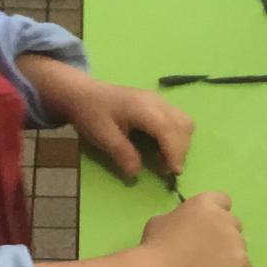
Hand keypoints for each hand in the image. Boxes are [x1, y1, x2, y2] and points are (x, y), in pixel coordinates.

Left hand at [27, 61, 195, 181]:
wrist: (82, 93)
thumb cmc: (91, 113)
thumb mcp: (102, 136)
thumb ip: (122, 153)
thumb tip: (136, 173)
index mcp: (143, 107)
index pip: (168, 129)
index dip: (175, 152)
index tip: (173, 173)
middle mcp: (156, 101)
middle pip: (183, 125)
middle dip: (180, 150)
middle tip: (165, 170)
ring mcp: (159, 100)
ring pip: (184, 121)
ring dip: (181, 142)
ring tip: (163, 159)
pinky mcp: (158, 103)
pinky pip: (178, 119)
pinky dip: (177, 136)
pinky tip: (161, 146)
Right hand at [142, 192, 250, 266]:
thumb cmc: (154, 247)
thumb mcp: (161, 221)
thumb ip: (180, 218)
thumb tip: (185, 225)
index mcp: (206, 203)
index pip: (223, 201)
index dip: (216, 215)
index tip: (206, 228)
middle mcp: (225, 218)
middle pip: (233, 224)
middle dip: (222, 235)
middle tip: (206, 251)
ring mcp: (236, 241)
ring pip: (239, 246)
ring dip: (228, 254)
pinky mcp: (242, 264)